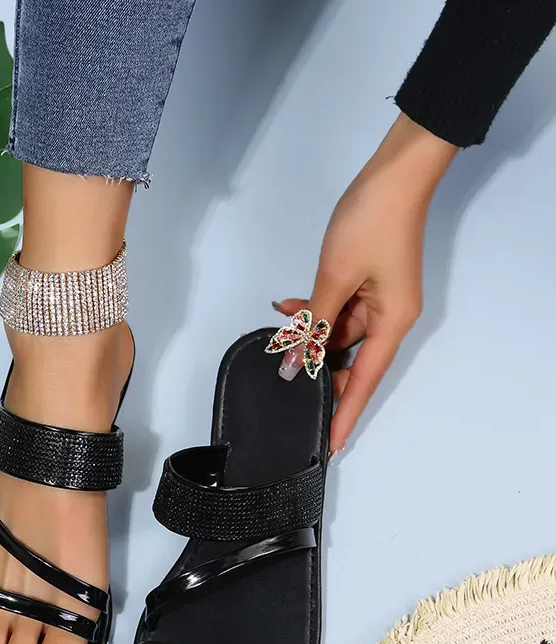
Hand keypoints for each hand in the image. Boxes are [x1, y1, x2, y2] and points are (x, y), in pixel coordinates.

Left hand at [274, 114, 457, 455]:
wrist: (392, 174)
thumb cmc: (371, 223)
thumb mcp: (334, 278)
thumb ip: (312, 324)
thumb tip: (292, 362)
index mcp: (391, 323)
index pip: (363, 381)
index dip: (345, 413)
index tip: (331, 444)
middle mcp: (388, 318)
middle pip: (350, 360)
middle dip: (316, 370)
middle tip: (286, 388)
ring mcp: (377, 300)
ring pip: (337, 333)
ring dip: (308, 334)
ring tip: (277, 336)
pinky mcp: (365, 283)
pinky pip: (336, 309)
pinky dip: (314, 311)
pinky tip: (288, 308)